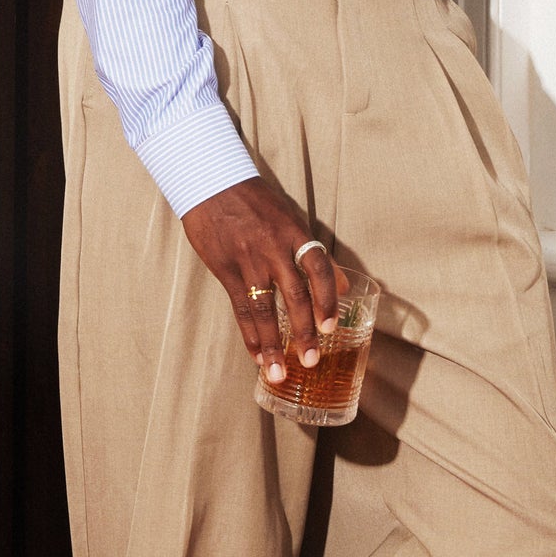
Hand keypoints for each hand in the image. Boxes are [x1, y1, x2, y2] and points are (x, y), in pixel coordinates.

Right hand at [181, 177, 338, 384]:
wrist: (212, 183)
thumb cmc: (256, 202)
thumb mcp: (290, 218)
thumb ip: (314, 254)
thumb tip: (343, 286)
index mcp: (295, 232)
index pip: (319, 268)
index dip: (328, 299)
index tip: (331, 327)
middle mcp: (273, 248)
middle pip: (294, 295)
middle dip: (304, 332)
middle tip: (311, 361)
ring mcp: (247, 260)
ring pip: (264, 309)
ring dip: (273, 345)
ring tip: (279, 373)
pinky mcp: (225, 270)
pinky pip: (240, 308)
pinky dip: (249, 334)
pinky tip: (256, 355)